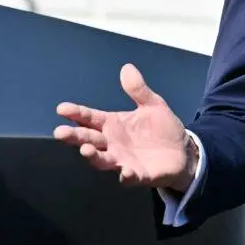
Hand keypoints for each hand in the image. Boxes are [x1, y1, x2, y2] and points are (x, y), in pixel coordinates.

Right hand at [53, 63, 197, 190]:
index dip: (76, 113)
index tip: (62, 108)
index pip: (90, 118)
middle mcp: (113, 143)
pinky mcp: (138, 175)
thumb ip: (138, 90)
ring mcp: (123, 160)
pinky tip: (125, 172)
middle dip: (75, 136)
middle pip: (89, 139)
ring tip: (85, 150)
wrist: (183, 152)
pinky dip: (126, 175)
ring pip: (102, 160)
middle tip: (60, 132)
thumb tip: (127, 67)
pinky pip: (129, 177)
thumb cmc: (162, 129)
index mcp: (113, 124)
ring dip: (93, 156)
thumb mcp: (153, 105)